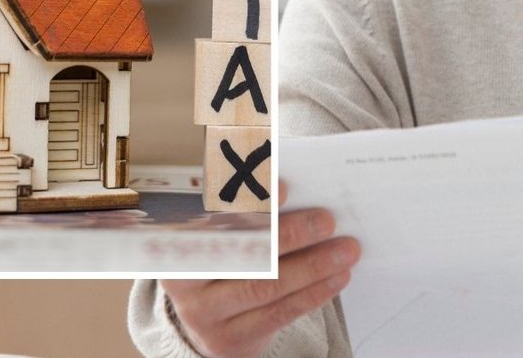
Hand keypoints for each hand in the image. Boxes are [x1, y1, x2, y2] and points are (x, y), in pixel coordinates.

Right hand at [160, 182, 360, 357]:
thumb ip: (248, 207)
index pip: (213, 216)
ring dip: (312, 266)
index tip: (284, 187)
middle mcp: (182, 280)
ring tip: (345, 250)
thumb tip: (290, 183)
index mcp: (176, 239)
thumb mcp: (223, 229)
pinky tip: (336, 277)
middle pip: (243, 253)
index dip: (248, 201)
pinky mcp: (228, 339)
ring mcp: (204, 314)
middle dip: (290, 235)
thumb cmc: (227, 256)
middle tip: (327, 220)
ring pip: (265, 286)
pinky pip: (278, 313)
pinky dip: (312, 293)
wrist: (212, 319)